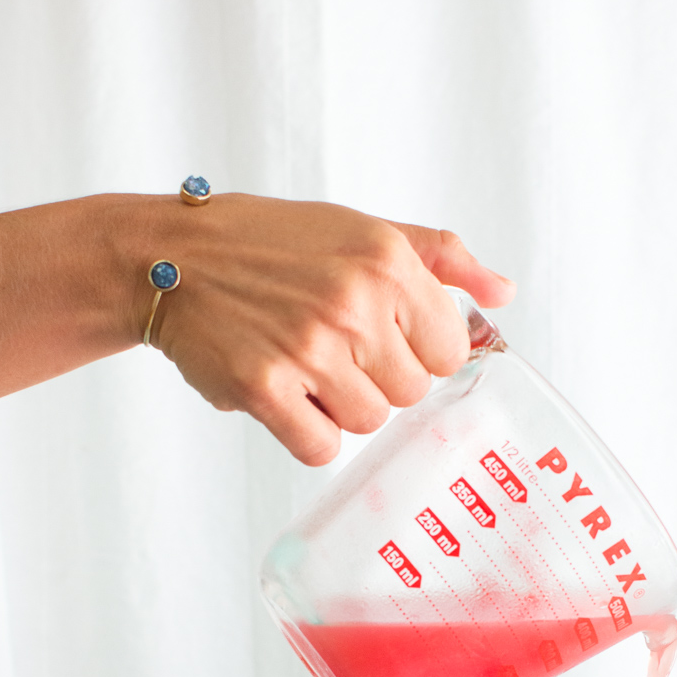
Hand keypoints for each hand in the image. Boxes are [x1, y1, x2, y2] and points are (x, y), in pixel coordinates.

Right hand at [145, 197, 514, 463]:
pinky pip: (321, 447)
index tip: (382, 338)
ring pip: (368, 423)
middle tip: (331, 347)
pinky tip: (285, 394)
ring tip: (304, 365)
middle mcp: (353, 302)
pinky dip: (307, 432)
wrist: (172, 257)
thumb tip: (504, 292)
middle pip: (410, 393)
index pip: (449, 350)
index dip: (418, 353)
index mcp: (386, 262)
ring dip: (339, 406)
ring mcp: (308, 348)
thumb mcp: (362, 230)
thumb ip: (441, 259)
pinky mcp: (263, 387)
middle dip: (376, 380)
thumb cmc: (271, 245)